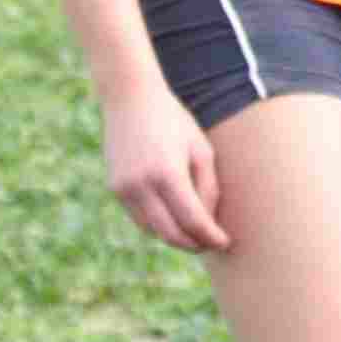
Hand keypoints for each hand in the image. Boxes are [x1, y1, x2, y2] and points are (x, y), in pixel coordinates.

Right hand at [104, 82, 229, 253]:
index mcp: (167, 172)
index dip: (212, 237)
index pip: (193, 221)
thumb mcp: (201, 150)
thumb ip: (208, 189)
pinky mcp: (115, 188)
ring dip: (175, 235)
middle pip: (171, 234)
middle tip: (210, 243)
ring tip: (193, 230)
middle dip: (194, 244)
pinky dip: (157, 222)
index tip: (226, 242)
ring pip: (153, 230)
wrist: (130, 97)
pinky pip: (139, 217)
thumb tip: (208, 225)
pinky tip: (172, 214)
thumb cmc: (173, 121)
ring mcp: (124, 188)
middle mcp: (141, 184)